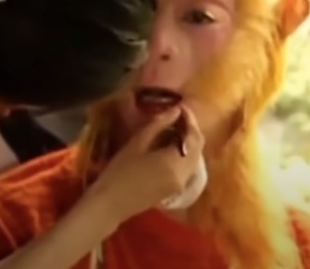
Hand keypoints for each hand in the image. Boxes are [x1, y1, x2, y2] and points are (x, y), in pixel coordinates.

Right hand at [85, 106, 203, 223]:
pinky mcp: (177, 190)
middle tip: (178, 115)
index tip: (181, 105)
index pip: (193, 136)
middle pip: (198, 147)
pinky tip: (170, 145)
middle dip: (191, 129)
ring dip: (189, 141)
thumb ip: (159, 124)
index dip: (190, 119)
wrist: (111, 203)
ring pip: (195, 158)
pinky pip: (188, 167)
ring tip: (174, 127)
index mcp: (175, 163)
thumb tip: (176, 111)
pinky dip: (185, 153)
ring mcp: (182, 184)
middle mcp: (185, 175)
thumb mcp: (137, 143)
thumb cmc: (119, 171)